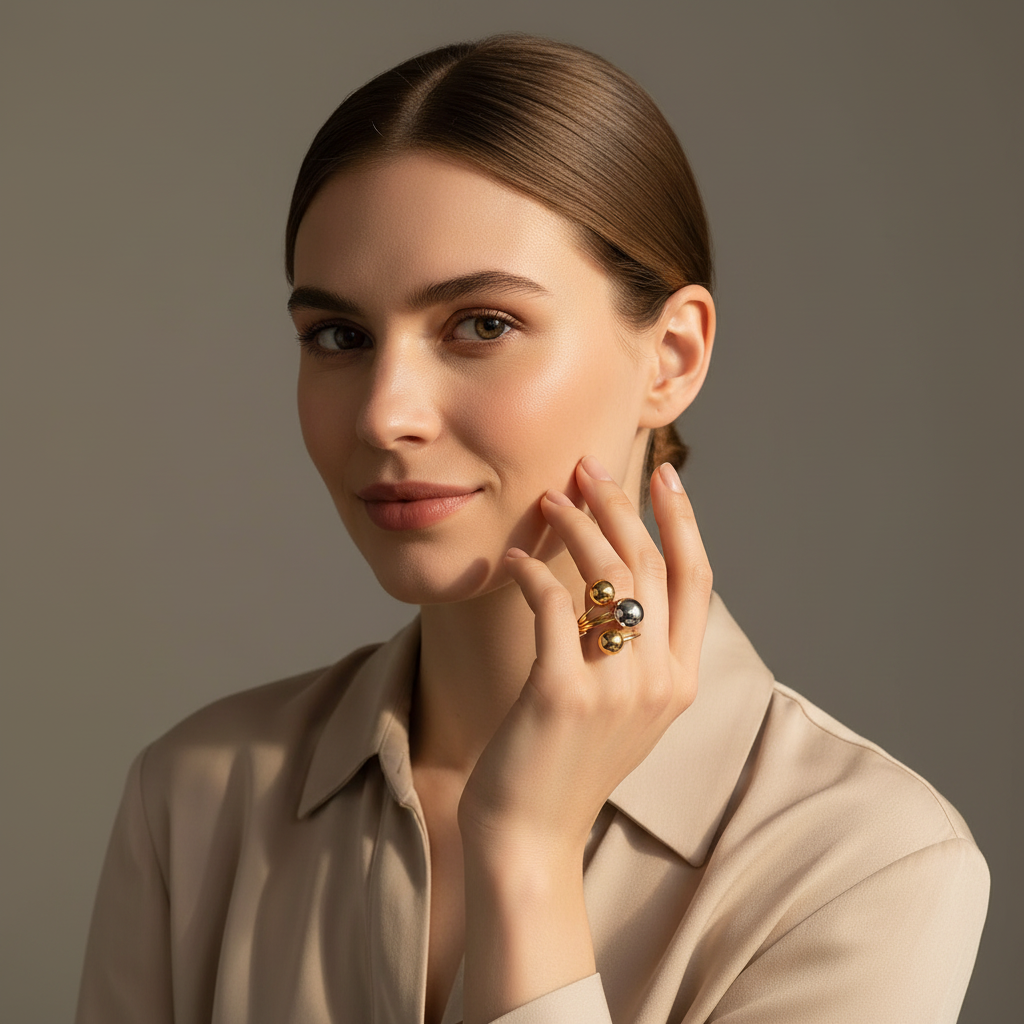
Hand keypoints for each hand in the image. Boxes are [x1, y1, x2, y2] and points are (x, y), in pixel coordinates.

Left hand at [456, 454, 712, 862]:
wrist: (532, 837)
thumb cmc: (567, 764)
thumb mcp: (622, 708)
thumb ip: (634, 650)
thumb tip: (617, 578)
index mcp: (681, 679)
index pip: (697, 579)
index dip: (683, 520)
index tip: (663, 475)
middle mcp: (659, 680)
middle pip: (649, 563)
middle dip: (619, 504)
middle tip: (586, 469)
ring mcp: (615, 688)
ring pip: (606, 574)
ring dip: (576, 525)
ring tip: (548, 500)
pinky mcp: (562, 691)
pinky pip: (552, 603)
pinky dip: (531, 571)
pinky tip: (513, 558)